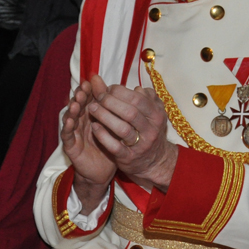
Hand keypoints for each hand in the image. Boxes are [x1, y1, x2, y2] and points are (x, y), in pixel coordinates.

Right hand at [60, 78, 116, 213]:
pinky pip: (68, 135)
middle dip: (81, 95)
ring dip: (73, 108)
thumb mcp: (119, 126)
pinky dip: (68, 127)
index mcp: (93, 114)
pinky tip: (70, 120)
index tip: (93, 80)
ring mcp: (75, 133)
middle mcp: (82, 121)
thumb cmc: (113, 144)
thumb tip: (135, 89)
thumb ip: (122, 110)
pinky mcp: (71, 146)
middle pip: (79, 104)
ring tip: (76, 100)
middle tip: (83, 87)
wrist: (104, 170)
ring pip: (71, 117)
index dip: (91, 89)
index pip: (90, 98)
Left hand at [85, 74, 177, 192]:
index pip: (138, 99)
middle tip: (98, 97)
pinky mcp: (129, 158)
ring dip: (104, 116)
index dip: (120, 91)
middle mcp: (151, 130)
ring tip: (92, 108)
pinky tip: (94, 126)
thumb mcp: (152, 114)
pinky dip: (103, 136)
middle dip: (111, 102)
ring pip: (122, 129)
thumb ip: (144, 99)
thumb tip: (135, 87)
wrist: (156, 161)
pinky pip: (115, 146)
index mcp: (157, 115)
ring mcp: (141, 145)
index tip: (108, 89)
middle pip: (130, 112)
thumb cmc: (150, 131)